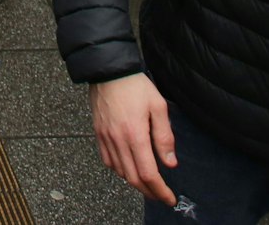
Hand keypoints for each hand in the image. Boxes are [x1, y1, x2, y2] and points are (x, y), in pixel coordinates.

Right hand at [89, 74, 177, 206]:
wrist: (108, 71)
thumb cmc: (135, 86)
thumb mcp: (158, 107)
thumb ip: (164, 137)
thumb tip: (170, 163)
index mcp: (135, 134)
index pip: (148, 173)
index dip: (160, 190)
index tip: (169, 198)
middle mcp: (118, 140)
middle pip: (133, 178)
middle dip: (149, 192)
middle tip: (161, 196)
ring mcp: (106, 138)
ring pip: (120, 172)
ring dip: (135, 182)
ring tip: (148, 184)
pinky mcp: (98, 134)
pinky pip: (108, 161)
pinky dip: (120, 170)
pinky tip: (129, 168)